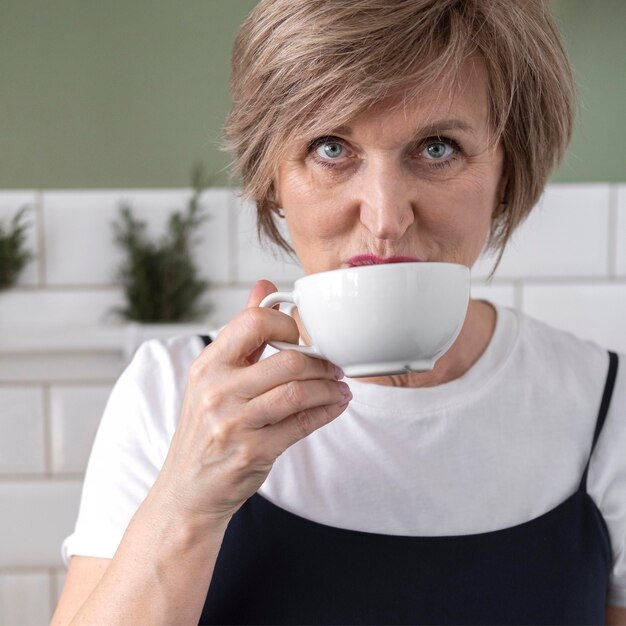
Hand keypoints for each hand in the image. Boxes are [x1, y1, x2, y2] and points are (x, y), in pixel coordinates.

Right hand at [156, 280, 350, 527]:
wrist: (188, 489)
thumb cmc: (207, 427)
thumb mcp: (214, 376)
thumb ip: (243, 332)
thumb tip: (265, 286)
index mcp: (208, 364)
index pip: (254, 322)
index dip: (289, 323)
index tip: (306, 336)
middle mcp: (217, 390)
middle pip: (288, 360)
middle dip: (322, 362)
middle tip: (335, 365)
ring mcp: (234, 423)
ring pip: (299, 392)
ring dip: (330, 388)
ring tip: (340, 386)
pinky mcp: (253, 452)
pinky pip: (302, 424)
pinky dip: (327, 412)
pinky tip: (335, 405)